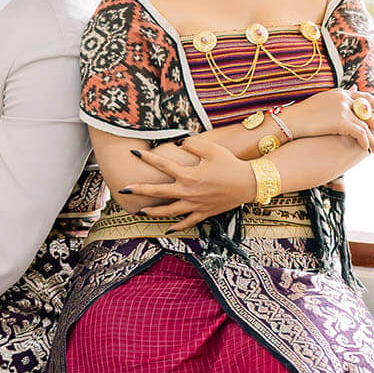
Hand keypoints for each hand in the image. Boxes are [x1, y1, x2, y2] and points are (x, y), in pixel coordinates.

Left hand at [115, 135, 254, 232]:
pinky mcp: (204, 213)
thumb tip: (179, 143)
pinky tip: (168, 229)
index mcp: (188, 175)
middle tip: (124, 188)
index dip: (147, 158)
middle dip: (140, 190)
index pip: (162, 165)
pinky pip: (187, 222)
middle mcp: (188, 192)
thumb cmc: (230, 163)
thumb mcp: (212, 148)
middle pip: (158, 192)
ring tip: (141, 211)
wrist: (248, 183)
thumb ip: (192, 144)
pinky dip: (176, 226)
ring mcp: (195, 205)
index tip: (134, 153)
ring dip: (153, 212)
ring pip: (169, 211)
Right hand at [282, 88, 373, 154]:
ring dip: (373, 138)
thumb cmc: (302, 115)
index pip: (364, 97)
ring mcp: (343, 108)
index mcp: (340, 92)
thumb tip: (345, 100)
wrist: (291, 120)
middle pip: (369, 109)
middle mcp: (344, 98)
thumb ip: (336, 101)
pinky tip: (367, 150)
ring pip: (366, 124)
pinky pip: (359, 133)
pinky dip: (365, 142)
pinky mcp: (341, 120)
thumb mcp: (321, 102)